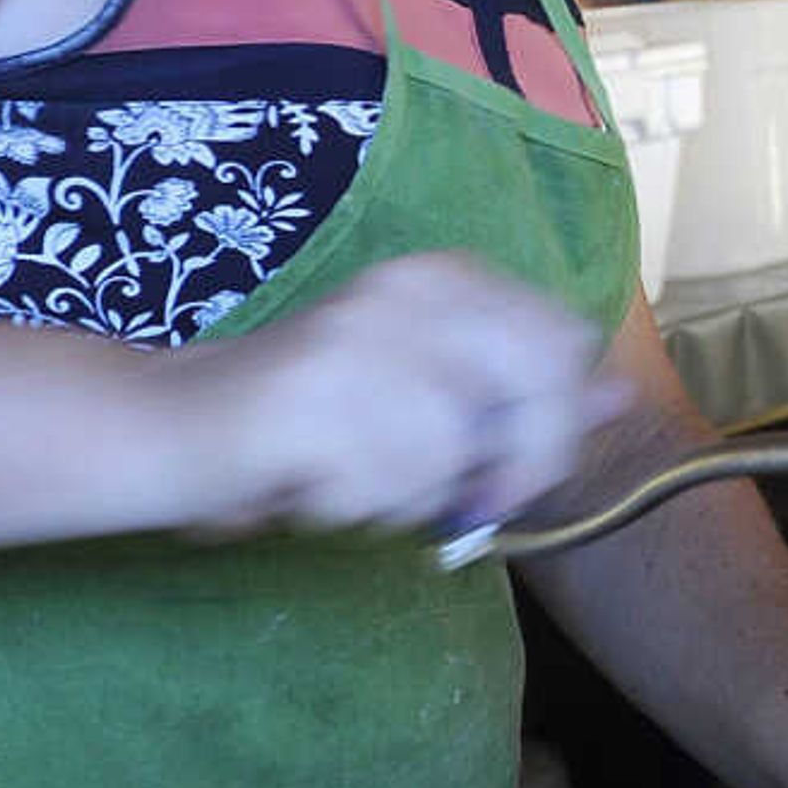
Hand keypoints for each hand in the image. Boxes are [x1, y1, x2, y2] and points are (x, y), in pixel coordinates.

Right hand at [169, 253, 633, 535]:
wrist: (168, 425)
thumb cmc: (311, 421)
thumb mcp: (430, 398)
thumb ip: (523, 398)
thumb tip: (619, 392)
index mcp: (445, 278)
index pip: (565, 344)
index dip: (553, 425)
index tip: (506, 470)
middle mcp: (408, 292)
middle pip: (534, 392)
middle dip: (508, 469)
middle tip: (448, 501)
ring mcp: (358, 338)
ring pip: (450, 458)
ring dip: (403, 498)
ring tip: (345, 475)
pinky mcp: (310, 398)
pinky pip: (382, 491)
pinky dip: (349, 510)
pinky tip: (307, 483)